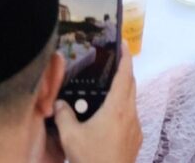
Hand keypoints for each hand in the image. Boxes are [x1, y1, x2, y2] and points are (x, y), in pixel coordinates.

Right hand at [52, 43, 141, 162]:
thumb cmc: (91, 159)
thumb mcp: (71, 137)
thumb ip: (64, 115)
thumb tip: (59, 104)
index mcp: (117, 109)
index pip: (125, 75)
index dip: (125, 57)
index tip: (123, 43)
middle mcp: (130, 115)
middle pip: (130, 86)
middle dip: (124, 72)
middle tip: (112, 62)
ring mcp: (135, 129)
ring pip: (131, 102)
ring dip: (122, 92)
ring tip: (106, 91)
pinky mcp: (135, 140)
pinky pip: (130, 118)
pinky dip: (122, 110)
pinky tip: (107, 119)